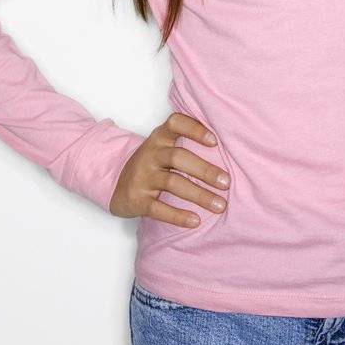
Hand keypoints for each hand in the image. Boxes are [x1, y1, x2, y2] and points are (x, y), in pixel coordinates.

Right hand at [109, 110, 230, 222]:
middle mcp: (150, 154)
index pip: (175, 123)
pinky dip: (178, 215)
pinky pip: (158, 208)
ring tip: (220, 206)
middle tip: (227, 182)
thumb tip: (228, 148)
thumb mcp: (163, 147)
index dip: (194, 129)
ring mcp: (142, 177)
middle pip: (178, 157)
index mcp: (159, 137)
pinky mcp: (137, 199)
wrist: (116, 183)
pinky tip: (195, 221)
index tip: (215, 141)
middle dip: (205, 170)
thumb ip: (186, 142)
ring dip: (199, 195)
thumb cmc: (152, 163)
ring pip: (172, 183)